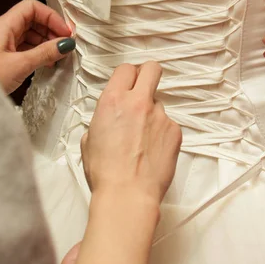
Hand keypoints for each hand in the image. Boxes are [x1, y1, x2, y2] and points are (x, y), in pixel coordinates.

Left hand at [0, 0, 75, 93]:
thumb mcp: (20, 65)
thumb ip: (45, 53)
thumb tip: (65, 44)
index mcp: (5, 25)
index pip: (32, 8)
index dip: (51, 17)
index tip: (65, 32)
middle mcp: (4, 31)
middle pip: (33, 20)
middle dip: (51, 30)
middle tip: (64, 45)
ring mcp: (3, 43)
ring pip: (30, 35)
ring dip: (46, 43)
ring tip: (57, 56)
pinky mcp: (4, 56)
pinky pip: (25, 47)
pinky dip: (38, 52)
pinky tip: (45, 63)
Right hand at [81, 62, 181, 202]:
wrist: (128, 194)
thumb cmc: (105, 172)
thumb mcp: (89, 140)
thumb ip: (102, 120)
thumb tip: (110, 120)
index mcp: (113, 101)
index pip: (126, 69)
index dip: (127, 75)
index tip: (128, 83)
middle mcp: (139, 102)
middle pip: (152, 69)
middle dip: (148, 75)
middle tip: (144, 90)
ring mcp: (161, 116)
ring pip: (159, 103)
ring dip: (152, 114)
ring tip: (142, 141)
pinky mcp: (175, 131)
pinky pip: (168, 125)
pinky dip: (162, 134)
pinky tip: (152, 152)